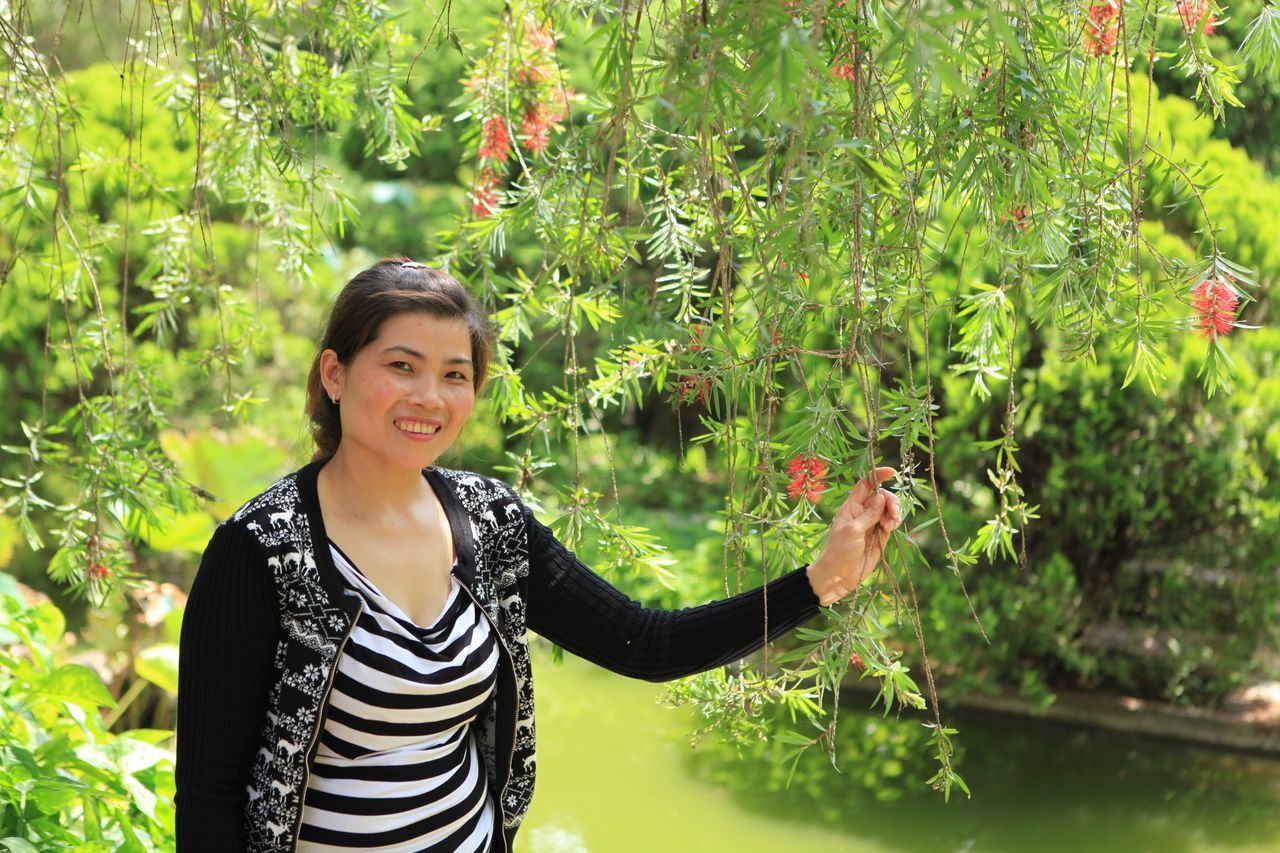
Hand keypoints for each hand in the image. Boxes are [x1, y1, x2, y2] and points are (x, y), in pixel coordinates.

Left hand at [806, 467, 900, 606]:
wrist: (839, 576)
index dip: (878, 476)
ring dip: (894, 513)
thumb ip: (869, 514)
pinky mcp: (880, 536)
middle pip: (882, 496)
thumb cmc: (839, 551)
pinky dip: (894, 522)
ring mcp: (872, 524)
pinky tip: (890, 529)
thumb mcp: (853, 530)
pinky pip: (891, 523)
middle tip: (893, 513)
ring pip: (889, 509)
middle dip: (891, 501)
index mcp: (851, 507)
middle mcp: (862, 513)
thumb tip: (881, 496)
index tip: (892, 473)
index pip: (865, 484)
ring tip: (890, 526)